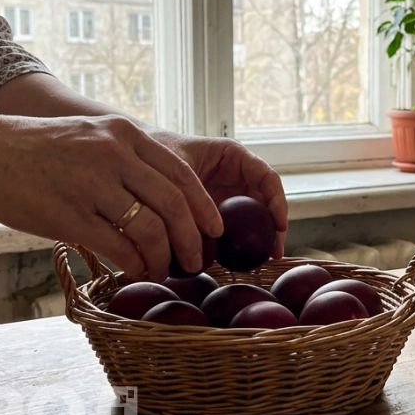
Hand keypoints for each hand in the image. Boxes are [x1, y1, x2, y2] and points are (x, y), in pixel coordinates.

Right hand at [0, 114, 224, 280]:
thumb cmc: (36, 150)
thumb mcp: (90, 137)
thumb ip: (126, 160)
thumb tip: (164, 201)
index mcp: (123, 134)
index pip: (181, 173)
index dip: (204, 206)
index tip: (214, 228)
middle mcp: (113, 155)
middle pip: (174, 204)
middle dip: (192, 239)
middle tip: (196, 261)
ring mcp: (91, 186)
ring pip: (151, 230)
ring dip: (164, 258)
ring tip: (162, 270)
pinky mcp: (69, 216)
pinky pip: (119, 248)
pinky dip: (135, 266)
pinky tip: (136, 273)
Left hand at [145, 129, 288, 259]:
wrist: (135, 160)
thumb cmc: (155, 152)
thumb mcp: (174, 169)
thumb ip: (191, 195)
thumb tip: (209, 233)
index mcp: (232, 156)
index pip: (266, 176)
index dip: (277, 199)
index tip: (279, 224)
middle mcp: (235, 176)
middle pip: (265, 201)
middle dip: (273, 226)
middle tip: (274, 252)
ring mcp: (227, 196)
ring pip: (251, 218)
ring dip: (258, 238)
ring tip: (261, 261)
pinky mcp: (216, 214)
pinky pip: (232, 229)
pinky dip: (236, 244)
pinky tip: (235, 262)